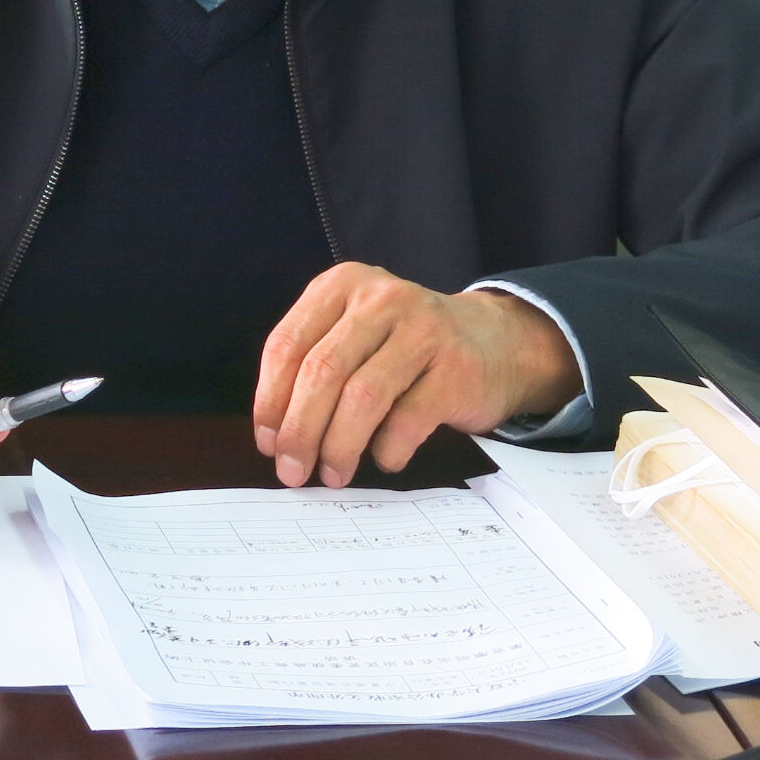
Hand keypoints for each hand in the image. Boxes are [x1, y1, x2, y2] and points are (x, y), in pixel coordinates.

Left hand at [253, 265, 579, 487]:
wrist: (491, 342)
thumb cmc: (404, 347)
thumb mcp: (353, 333)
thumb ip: (314, 367)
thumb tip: (275, 437)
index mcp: (341, 285)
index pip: (287, 344)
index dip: (270, 401)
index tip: (268, 443)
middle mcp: (380, 298)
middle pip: (322, 372)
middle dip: (300, 431)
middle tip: (292, 471)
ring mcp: (422, 328)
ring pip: (362, 397)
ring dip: (339, 446)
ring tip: (333, 474)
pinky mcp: (454, 367)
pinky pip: (407, 420)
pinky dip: (388, 450)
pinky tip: (384, 458)